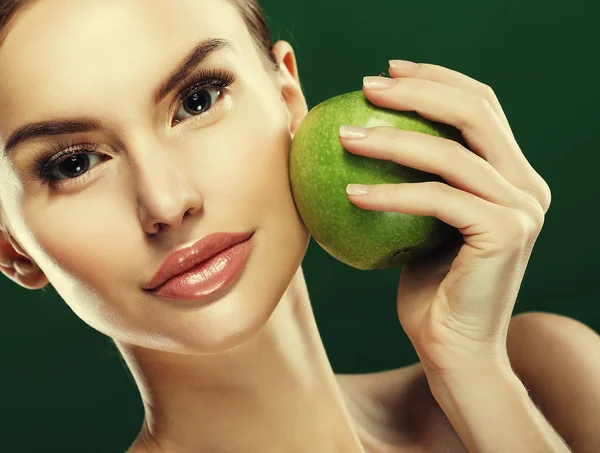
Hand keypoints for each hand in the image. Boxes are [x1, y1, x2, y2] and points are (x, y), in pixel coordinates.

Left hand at [340, 61, 551, 379]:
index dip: (436, 78)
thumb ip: (411, 180)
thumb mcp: (417, 223)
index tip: (386, 72)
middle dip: (416, 90)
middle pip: (474, 112)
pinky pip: (438, 198)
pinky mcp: (505, 232)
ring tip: (343, 137)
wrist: (452, 348)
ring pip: (452, 153)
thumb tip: (359, 136)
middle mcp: (526, 184)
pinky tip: (350, 192)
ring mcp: (522, 207)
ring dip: (391, 138)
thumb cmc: (427, 288)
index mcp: (510, 175)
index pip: (480, 106)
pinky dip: (391, 193)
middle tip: (365, 87)